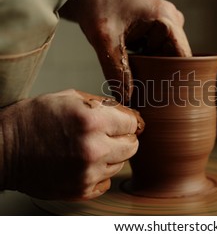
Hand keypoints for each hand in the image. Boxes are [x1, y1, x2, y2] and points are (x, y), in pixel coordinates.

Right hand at [0, 89, 143, 199]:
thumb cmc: (32, 120)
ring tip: (86, 148)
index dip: (125, 121)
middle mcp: (94, 149)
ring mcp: (88, 173)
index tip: (118, 122)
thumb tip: (128, 114)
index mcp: (93, 121)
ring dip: (110, 156)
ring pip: (121, 164)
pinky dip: (99, 173)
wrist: (2, 150)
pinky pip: (106, 181)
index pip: (132, 123)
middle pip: (132, 146)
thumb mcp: (68, 98)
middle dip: (122, 138)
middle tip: (105, 135)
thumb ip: (103, 105)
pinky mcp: (81, 190)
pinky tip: (82, 163)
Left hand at [59, 0, 191, 103]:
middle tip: (150, 94)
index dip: (179, 77)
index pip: (184, 56)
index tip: (169, 96)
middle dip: (163, 75)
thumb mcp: (105, 41)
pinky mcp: (156, 28)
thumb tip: (126, 98)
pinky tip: (136, 70)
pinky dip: (148, 61)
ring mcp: (165, 23)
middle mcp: (171, 20)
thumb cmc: (97, 4)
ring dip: (154, 69)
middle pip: (176, 57)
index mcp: (166, 19)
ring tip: (142, 83)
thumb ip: (116, 70)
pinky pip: (158, 51)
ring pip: (166, 56)